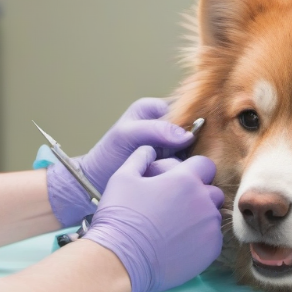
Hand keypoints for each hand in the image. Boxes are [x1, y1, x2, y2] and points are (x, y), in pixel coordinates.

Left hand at [45, 98, 193, 227]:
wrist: (97, 182)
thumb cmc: (107, 157)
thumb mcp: (126, 136)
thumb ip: (155, 129)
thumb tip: (187, 135)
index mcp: (153, 108)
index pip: (185, 109)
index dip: (192, 123)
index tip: (190, 141)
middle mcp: (164, 123)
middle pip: (192, 129)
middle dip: (193, 142)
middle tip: (184, 158)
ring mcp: (169, 144)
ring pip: (193, 147)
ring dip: (191, 158)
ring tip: (180, 168)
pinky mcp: (171, 161)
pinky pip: (188, 162)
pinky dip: (186, 169)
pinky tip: (182, 176)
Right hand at [83, 146, 223, 291]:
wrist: (120, 260)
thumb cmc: (120, 217)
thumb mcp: (122, 177)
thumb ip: (140, 157)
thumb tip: (149, 148)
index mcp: (185, 179)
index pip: (205, 164)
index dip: (193, 170)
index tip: (180, 181)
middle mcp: (203, 201)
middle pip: (213, 191)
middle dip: (200, 194)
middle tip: (176, 206)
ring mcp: (209, 227)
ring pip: (213, 215)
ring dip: (201, 217)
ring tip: (177, 227)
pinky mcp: (210, 250)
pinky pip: (213, 238)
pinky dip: (201, 239)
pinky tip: (180, 243)